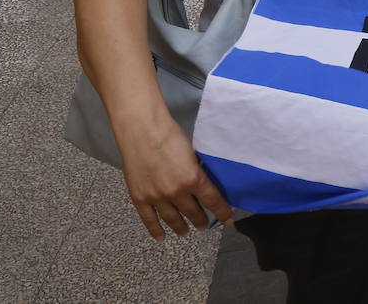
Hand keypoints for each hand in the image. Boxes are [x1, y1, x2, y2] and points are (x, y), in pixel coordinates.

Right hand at [118, 115, 232, 238]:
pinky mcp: (139, 197)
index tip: (227, 220)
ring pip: (172, 219)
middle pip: (192, 212)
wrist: (141, 131)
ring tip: (186, 231)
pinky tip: (161, 236)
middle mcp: (176, 192)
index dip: (222, 212)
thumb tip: (204, 182)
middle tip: (204, 225)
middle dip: (201, 220)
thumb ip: (197, 171)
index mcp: (193, 179)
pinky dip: (155, 229)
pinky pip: (148, 219)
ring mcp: (156, 197)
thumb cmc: (169, 135)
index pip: (213, 201)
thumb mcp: (193, 153)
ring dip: (180, 227)